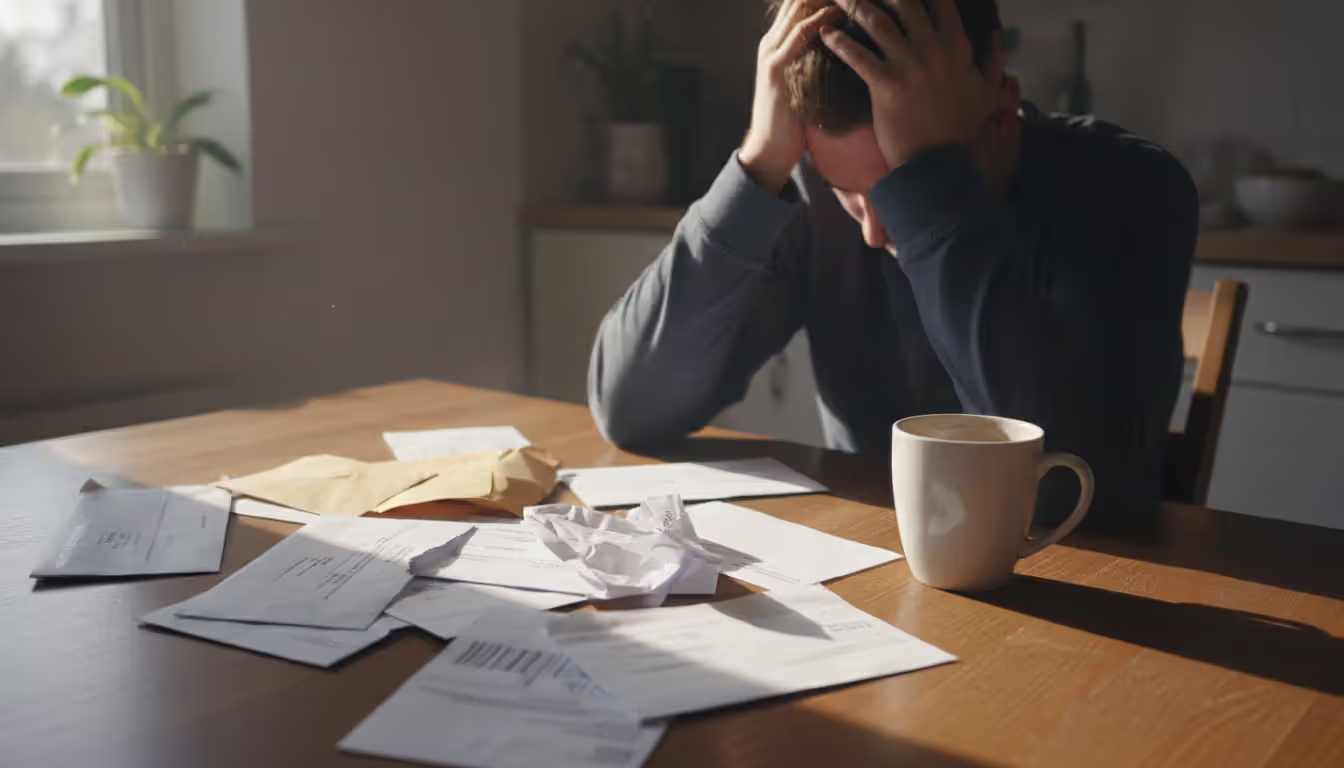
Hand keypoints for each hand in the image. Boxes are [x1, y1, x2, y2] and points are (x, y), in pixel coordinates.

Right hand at [740, 0, 844, 193]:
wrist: (770, 148)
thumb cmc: (793, 119)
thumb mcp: (804, 81)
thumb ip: (816, 61)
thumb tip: (846, 50)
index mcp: (777, 42)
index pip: (799, 2)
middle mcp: (771, 41)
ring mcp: (772, 53)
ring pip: (798, 8)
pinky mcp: (777, 68)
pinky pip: (799, 34)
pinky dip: (820, 20)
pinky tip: (840, 14)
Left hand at [822, 0, 1004, 168]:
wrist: (938, 163)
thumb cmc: (960, 129)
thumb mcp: (987, 93)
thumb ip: (993, 60)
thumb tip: (996, 34)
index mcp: (958, 47)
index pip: (940, 2)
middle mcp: (934, 50)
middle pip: (904, 2)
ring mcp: (910, 66)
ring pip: (878, 22)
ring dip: (855, 5)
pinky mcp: (887, 86)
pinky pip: (858, 56)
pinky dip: (839, 42)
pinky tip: (825, 32)